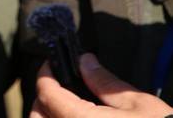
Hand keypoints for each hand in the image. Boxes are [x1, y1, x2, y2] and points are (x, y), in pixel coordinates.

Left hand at [31, 53, 172, 117]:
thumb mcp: (136, 102)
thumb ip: (104, 81)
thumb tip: (85, 61)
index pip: (47, 94)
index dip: (45, 74)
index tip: (51, 65)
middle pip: (37, 117)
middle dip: (41, 99)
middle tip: (57, 86)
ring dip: (47, 116)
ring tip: (64, 105)